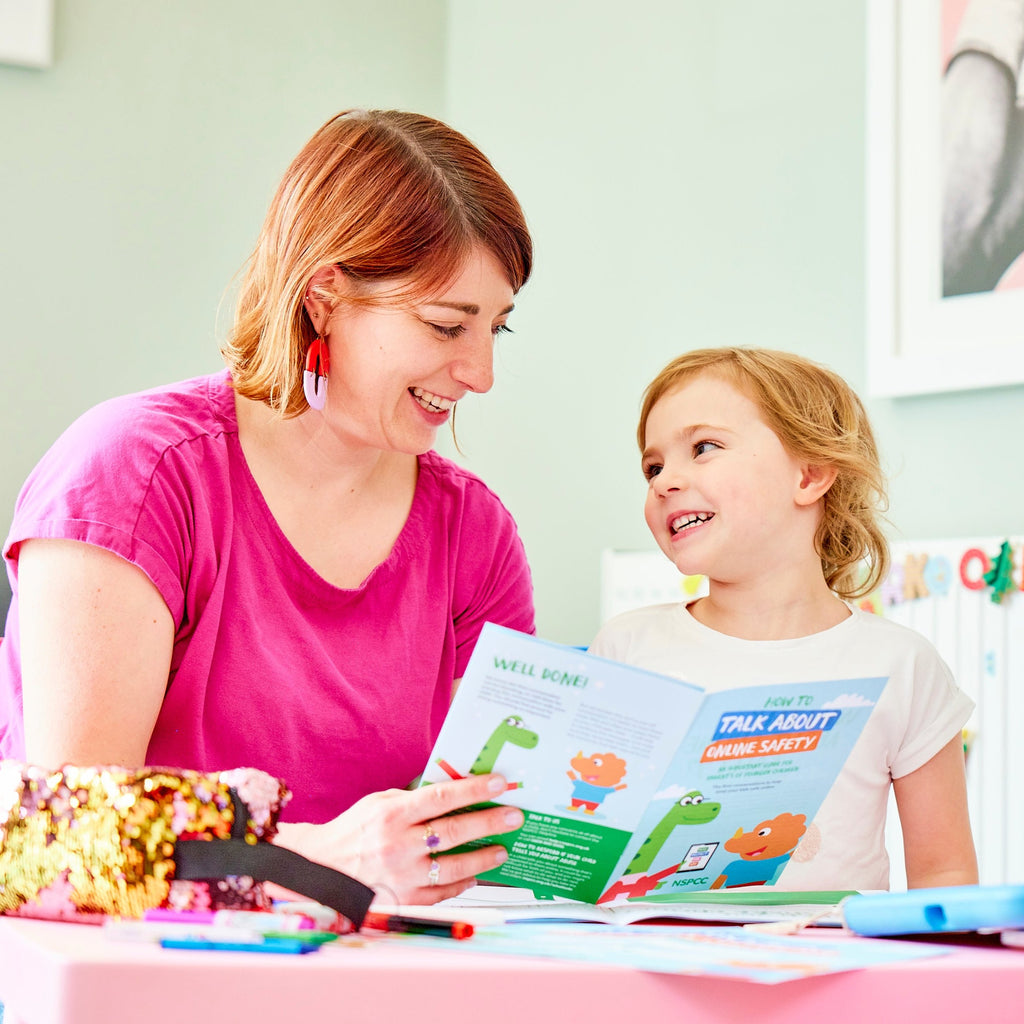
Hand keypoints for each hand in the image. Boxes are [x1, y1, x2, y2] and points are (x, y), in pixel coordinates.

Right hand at [273, 773, 524, 904]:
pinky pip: (443, 892)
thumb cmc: (353, 832)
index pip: (442, 798)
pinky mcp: (404, 900)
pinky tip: (476, 874)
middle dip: (490, 823)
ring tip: (502, 849)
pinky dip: (463, 883)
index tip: (499, 784)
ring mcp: (402, 876)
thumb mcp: (379, 803)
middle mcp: (398, 846)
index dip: (474, 790)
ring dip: (484, 857)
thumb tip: (454, 793)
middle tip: (514, 816)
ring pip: (455, 867)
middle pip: (455, 832)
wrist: (322, 870)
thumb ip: (414, 799)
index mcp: (392, 814)